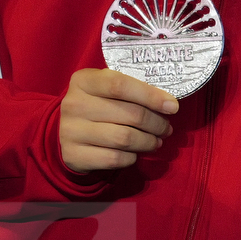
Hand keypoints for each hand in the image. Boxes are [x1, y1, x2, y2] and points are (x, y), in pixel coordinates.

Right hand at [58, 69, 176, 172]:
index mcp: (83, 81)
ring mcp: (70, 131)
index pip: (121, 85)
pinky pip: (114, 159)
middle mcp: (74, 104)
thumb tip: (169, 104)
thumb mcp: (108, 89)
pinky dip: (132, 158)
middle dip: (156, 123)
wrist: (68, 133)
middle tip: (166, 128)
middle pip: (129, 114)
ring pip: (125, 138)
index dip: (151, 96)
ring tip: (156, 141)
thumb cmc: (98, 106)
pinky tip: (135, 153)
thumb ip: (133, 90)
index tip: (172, 107)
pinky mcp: (73, 155)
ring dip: (148, 142)